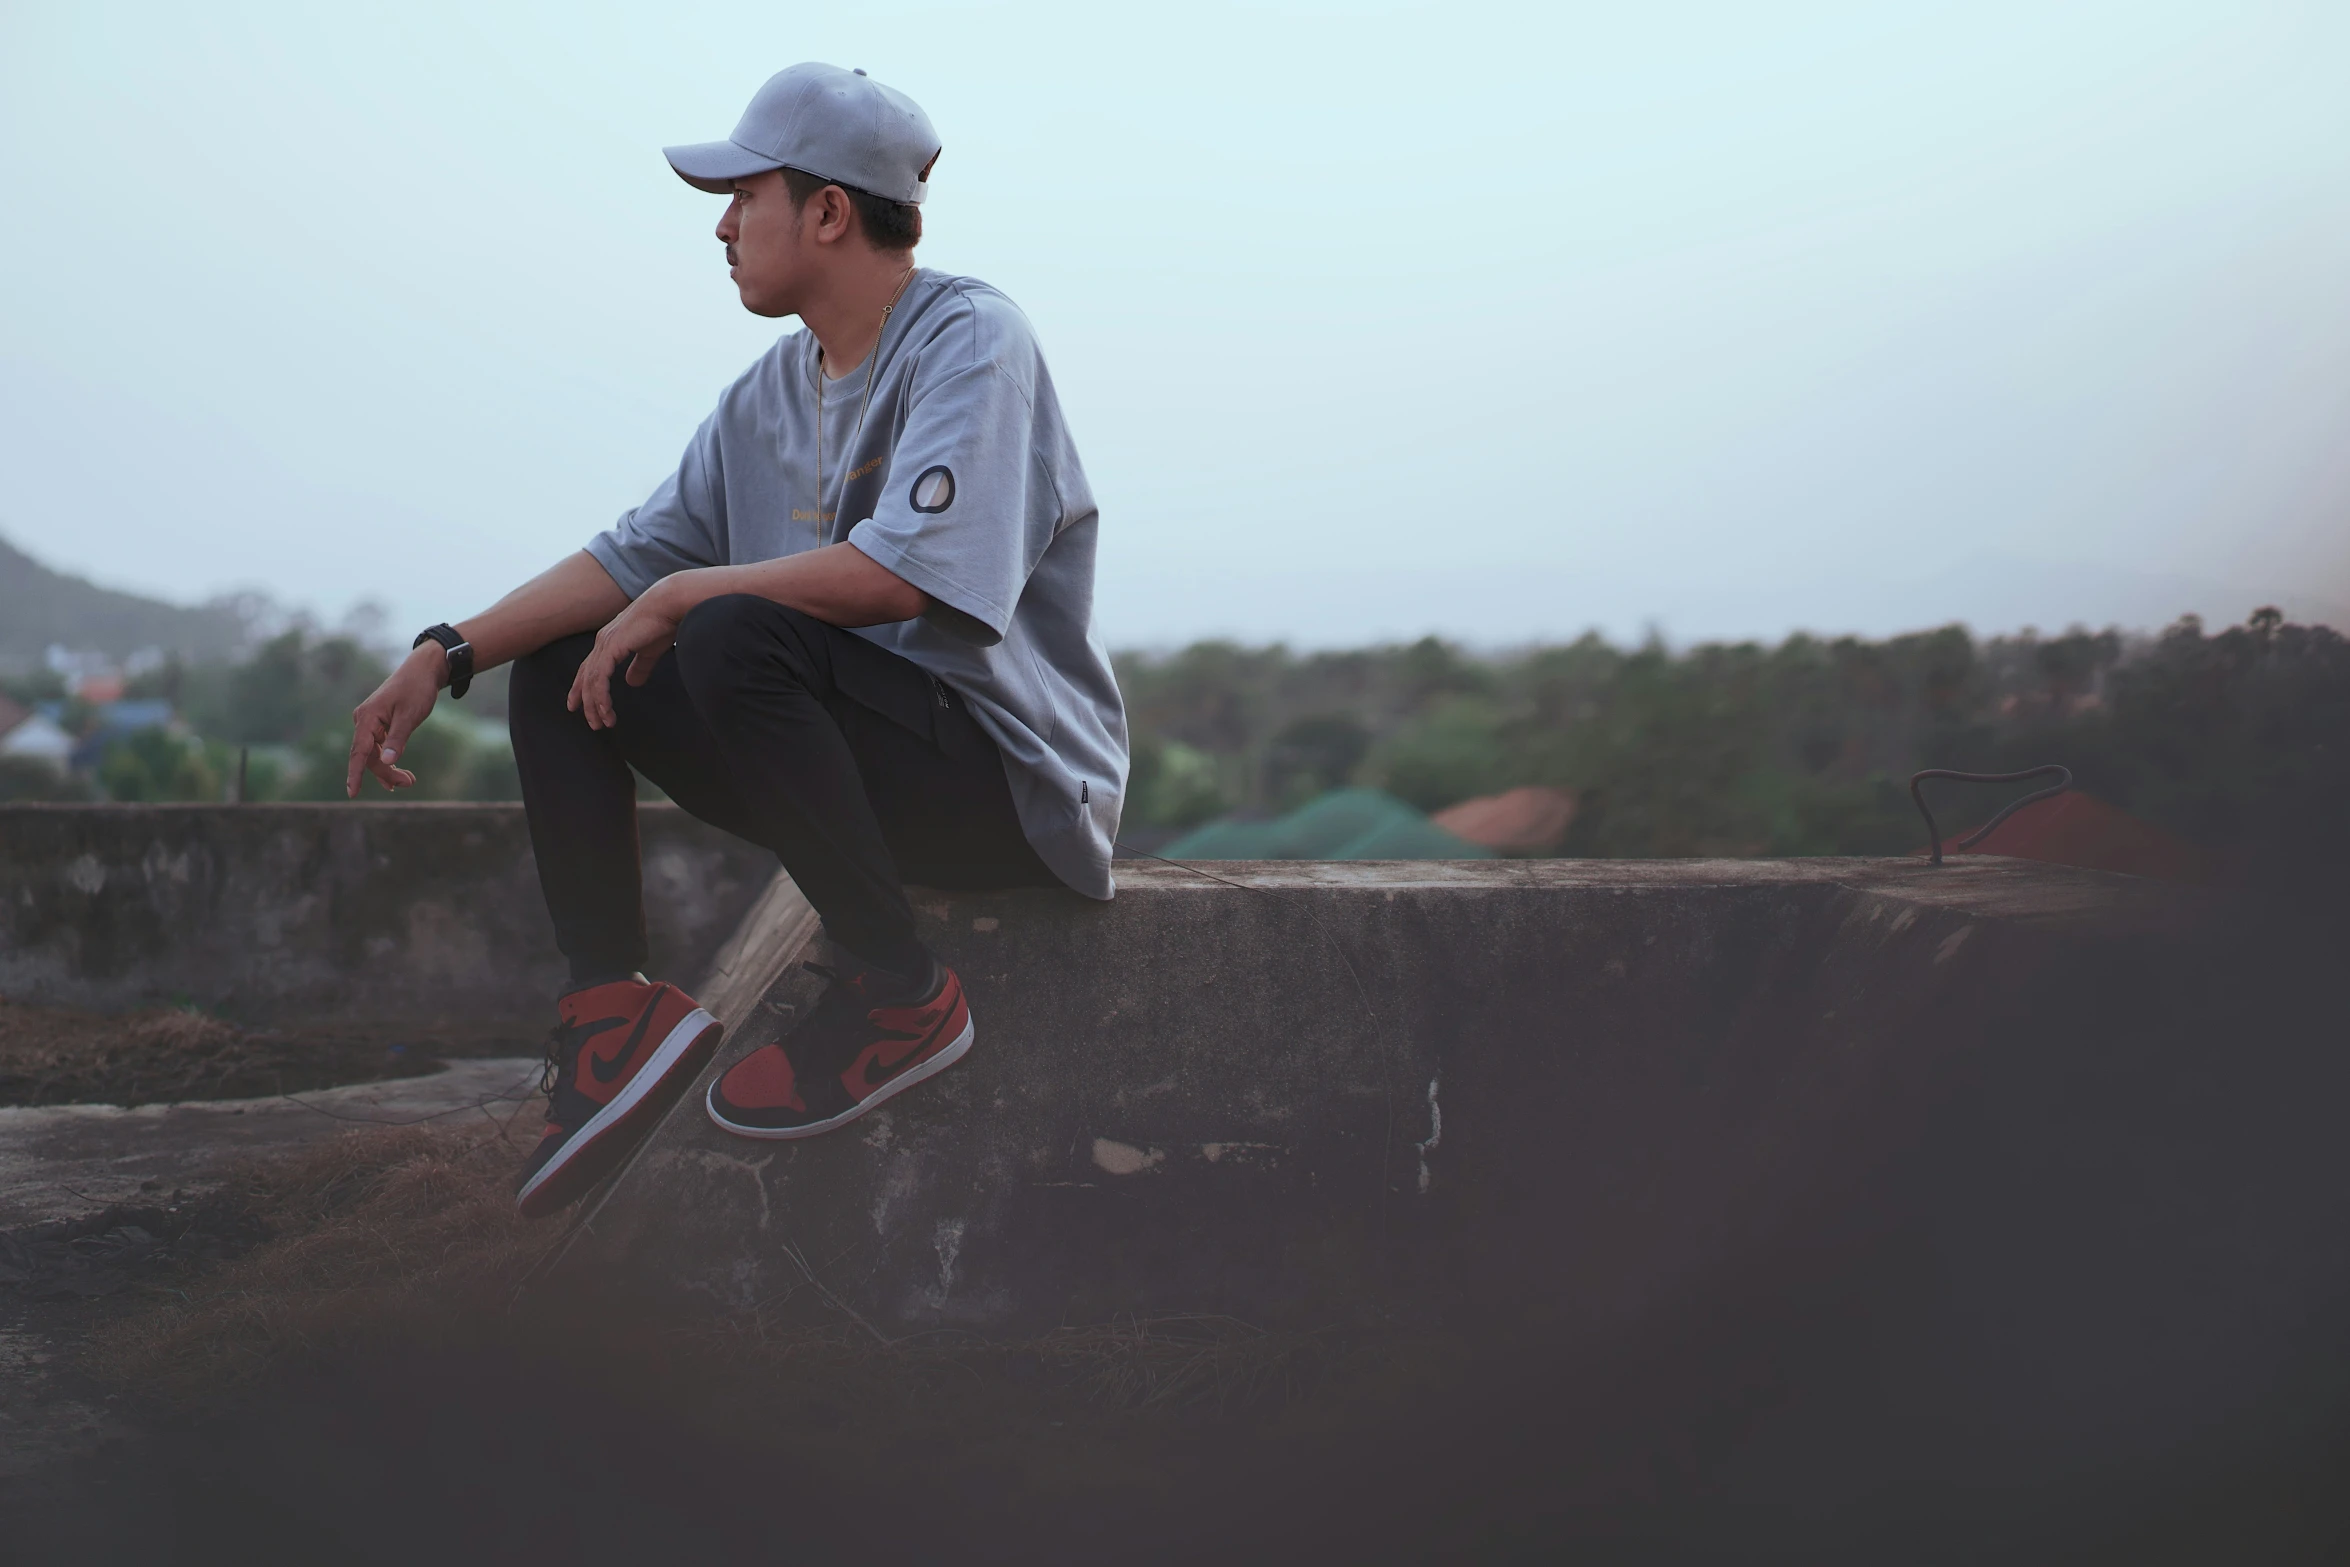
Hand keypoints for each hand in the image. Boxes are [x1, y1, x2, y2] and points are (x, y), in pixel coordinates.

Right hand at [346, 644, 443, 795]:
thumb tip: (386, 762)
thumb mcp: (410, 716)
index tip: (352, 793)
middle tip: (409, 783)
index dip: (355, 774)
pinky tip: (396, 773)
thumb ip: (398, 739)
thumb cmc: (417, 690)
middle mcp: (363, 720)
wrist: (423, 671)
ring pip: (374, 753)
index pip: (358, 752)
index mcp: (367, 717)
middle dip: (386, 772)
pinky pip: (378, 746)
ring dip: (388, 769)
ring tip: (408, 782)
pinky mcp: (378, 724)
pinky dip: (388, 759)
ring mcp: (370, 722)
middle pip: (368, 756)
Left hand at [568, 581, 684, 728]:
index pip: (590, 668)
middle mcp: (602, 642)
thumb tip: (632, 682)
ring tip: (603, 723)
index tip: (578, 706)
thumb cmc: (664, 622)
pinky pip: (600, 678)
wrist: (670, 604)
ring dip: (595, 705)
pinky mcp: (612, 648)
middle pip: (586, 677)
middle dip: (586, 701)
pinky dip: (601, 697)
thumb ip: (640, 667)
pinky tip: (606, 710)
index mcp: (609, 641)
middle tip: (593, 723)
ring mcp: (605, 644)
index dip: (582, 687)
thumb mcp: (649, 650)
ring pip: (592, 681)